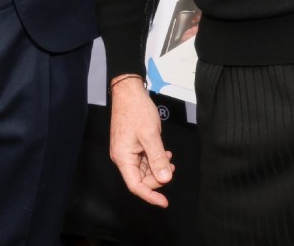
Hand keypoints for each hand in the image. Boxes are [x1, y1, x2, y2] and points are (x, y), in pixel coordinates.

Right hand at [109, 76, 173, 206]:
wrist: (129, 92)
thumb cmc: (136, 110)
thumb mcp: (151, 135)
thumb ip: (158, 159)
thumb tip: (165, 179)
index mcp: (123, 157)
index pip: (136, 185)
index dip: (150, 196)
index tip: (164, 202)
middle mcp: (122, 157)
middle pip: (140, 179)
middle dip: (157, 177)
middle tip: (171, 168)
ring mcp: (126, 151)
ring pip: (143, 169)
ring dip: (157, 167)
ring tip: (169, 158)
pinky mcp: (130, 145)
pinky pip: (143, 159)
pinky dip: (154, 159)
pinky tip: (164, 153)